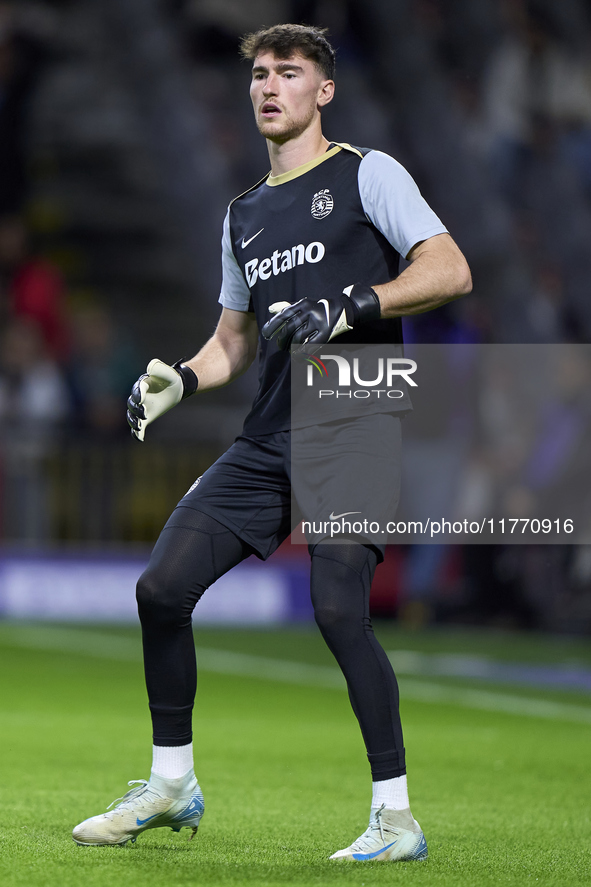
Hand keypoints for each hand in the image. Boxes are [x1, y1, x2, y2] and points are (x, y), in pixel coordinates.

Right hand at [126, 358, 197, 440]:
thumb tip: (151, 367)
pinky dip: (137, 433)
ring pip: (132, 416)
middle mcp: (139, 396)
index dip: (138, 394)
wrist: (175, 387)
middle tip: (144, 413)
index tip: (141, 399)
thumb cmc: (171, 378)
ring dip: (134, 422)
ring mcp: (142, 407)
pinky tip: (140, 438)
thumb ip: (159, 368)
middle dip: (136, 409)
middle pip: (132, 404)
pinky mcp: (147, 416)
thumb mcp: (167, 372)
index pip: (138, 389)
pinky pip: (139, 426)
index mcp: (143, 384)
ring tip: (139, 426)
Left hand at [261, 284, 380, 350]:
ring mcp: (319, 323)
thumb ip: (287, 307)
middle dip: (281, 340)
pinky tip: (298, 356)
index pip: (283, 316)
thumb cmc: (319, 308)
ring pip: (298, 338)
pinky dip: (302, 353)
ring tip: (289, 350)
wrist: (344, 310)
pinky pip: (310, 346)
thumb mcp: (304, 304)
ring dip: (291, 347)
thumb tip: (270, 309)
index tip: (266, 335)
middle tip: (279, 345)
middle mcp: (310, 312)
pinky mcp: (326, 334)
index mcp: (302, 304)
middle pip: (289, 329)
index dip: (272, 326)